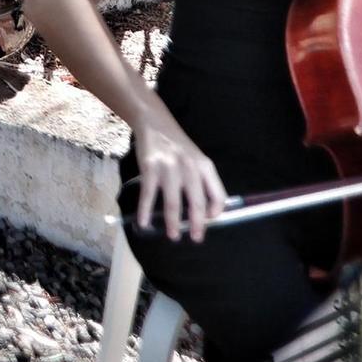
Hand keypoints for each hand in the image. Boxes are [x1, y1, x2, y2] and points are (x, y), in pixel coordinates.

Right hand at [131, 116, 227, 242]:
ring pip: (173, 203)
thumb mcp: (196, 159)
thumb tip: (207, 211)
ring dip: (173, 223)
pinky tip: (144, 222)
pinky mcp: (150, 168)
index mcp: (205, 166)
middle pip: (196, 203)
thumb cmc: (178, 146)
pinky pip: (148, 195)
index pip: (218, 194)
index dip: (216, 211)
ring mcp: (169, 168)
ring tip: (173, 236)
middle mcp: (189, 168)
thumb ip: (203, 181)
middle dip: (197, 225)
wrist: (155, 123)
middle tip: (196, 238)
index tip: (210, 221)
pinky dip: (145, 211)